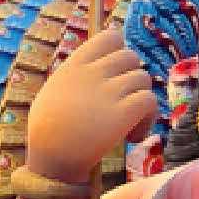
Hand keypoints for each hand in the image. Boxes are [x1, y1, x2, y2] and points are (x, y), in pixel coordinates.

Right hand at [27, 28, 157, 183]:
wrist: (51, 161)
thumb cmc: (48, 133)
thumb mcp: (53, 93)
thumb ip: (75, 75)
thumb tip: (96, 63)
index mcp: (75, 65)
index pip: (110, 37)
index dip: (120, 51)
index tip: (116, 72)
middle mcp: (93, 73)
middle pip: (131, 57)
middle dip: (131, 79)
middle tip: (121, 103)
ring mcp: (108, 92)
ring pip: (143, 78)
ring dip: (140, 100)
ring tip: (127, 124)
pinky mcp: (123, 114)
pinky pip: (150, 100)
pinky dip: (148, 118)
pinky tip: (133, 136)